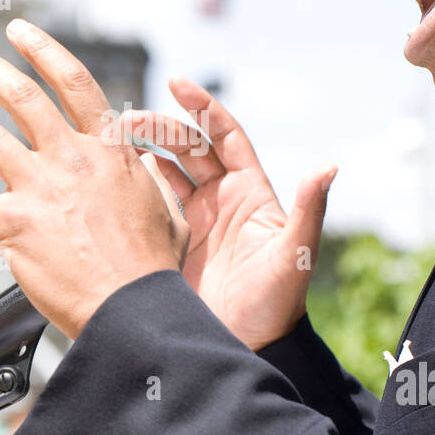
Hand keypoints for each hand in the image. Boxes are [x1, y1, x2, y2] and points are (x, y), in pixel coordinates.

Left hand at [0, 19, 189, 338]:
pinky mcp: (14, 225)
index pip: (72, 83)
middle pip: (22, 97)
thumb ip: (149, 180)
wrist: (129, 306)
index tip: (21, 31)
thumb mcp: (167, 209)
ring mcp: (40, 189)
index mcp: (108, 151)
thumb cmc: (151, 266)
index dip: (43, 51)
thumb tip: (141, 166)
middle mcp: (71, 160)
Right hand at [118, 78, 336, 350]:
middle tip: (128, 118)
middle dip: (161, 126)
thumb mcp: (294, 256)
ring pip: (162, 171)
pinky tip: (106, 176)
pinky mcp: (168, 244)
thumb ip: (309, 210)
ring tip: (110, 138)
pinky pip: (146, 206)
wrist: (247, 349)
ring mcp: (192, 222)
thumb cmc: (277, 305)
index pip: (224, 136)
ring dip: (139, 150)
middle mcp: (218, 201)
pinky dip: (129, 187)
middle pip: (187, 147)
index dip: (204, 108)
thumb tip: (328, 167)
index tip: (178, 85)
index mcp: (248, 193)